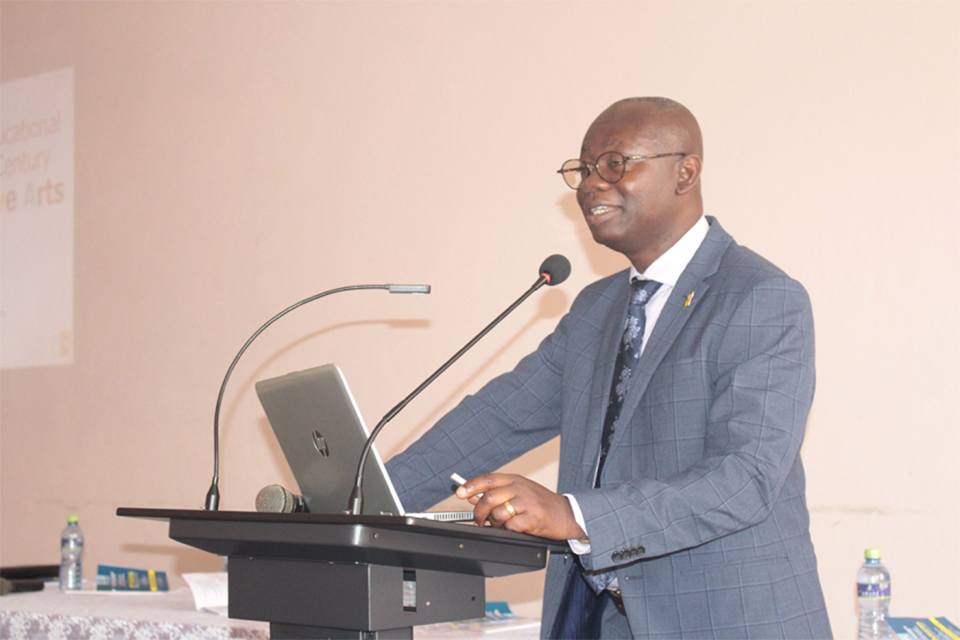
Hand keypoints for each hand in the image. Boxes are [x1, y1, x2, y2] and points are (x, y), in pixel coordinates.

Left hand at [455, 473, 585, 539]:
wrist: (567, 514)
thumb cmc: (542, 503)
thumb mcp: (521, 491)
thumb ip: (500, 492)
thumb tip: (474, 496)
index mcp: (515, 479)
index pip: (488, 479)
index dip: (471, 485)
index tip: (460, 493)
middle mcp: (520, 488)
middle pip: (489, 497)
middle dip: (479, 512)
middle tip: (479, 520)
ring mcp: (527, 502)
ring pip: (497, 513)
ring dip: (494, 524)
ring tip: (500, 526)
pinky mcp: (533, 518)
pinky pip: (511, 526)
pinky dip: (508, 530)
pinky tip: (514, 529)